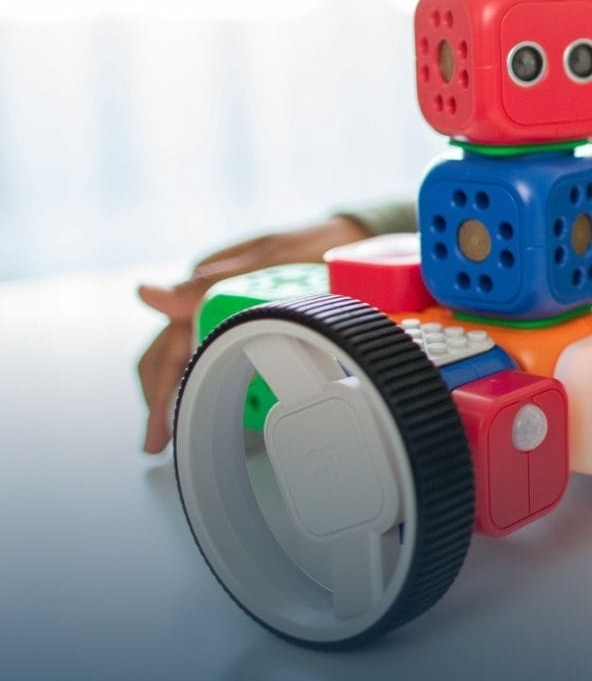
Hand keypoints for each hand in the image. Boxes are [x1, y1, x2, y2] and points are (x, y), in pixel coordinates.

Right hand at [134, 215, 368, 454]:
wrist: (354, 240)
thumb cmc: (313, 244)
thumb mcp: (268, 262)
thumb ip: (212, 284)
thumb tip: (147, 294)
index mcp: (207, 283)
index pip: (171, 344)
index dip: (162, 388)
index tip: (161, 425)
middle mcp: (211, 298)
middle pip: (173, 354)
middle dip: (161, 398)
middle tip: (158, 440)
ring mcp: (229, 309)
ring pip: (192, 356)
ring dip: (181, 390)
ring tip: (176, 427)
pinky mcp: (251, 319)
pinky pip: (224, 351)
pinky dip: (214, 376)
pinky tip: (211, 399)